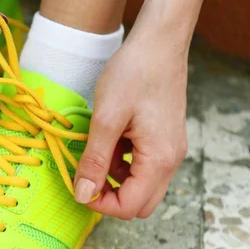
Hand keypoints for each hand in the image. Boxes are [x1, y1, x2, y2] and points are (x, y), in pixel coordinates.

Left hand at [73, 33, 188, 219]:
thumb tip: (83, 195)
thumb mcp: (106, 119)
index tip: (78, 186)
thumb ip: (95, 161)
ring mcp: (169, 150)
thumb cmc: (134, 73)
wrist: (158, 42)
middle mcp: (171, 160)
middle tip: (86, 174)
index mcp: (159, 159)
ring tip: (97, 147)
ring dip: (114, 176)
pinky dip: (122, 161)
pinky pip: (141, 165)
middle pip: (139, 203)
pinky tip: (109, 137)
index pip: (130, 206)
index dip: (101, 204)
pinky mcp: (163, 139)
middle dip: (109, 196)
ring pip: (140, 185)